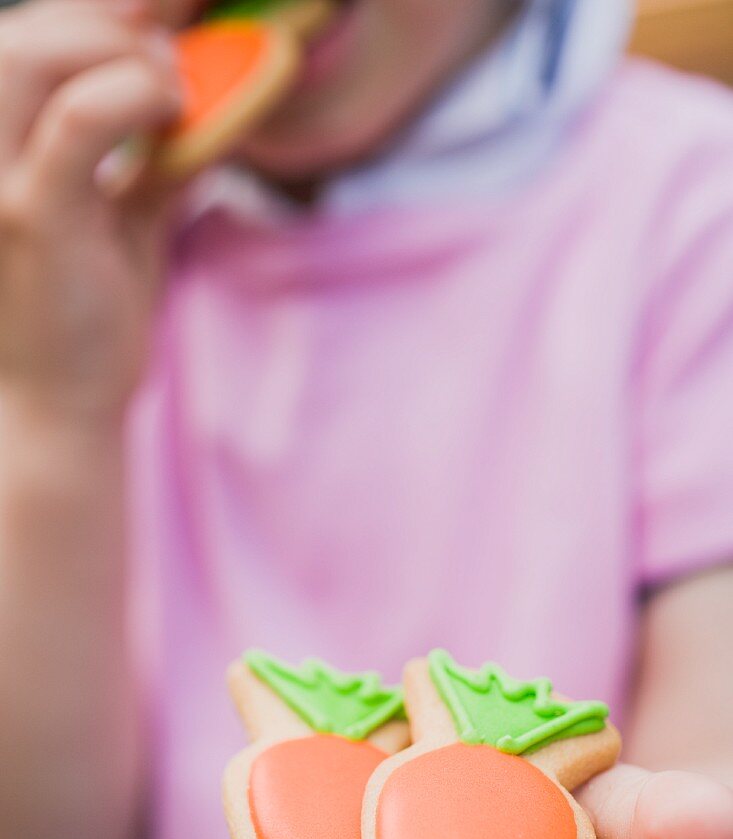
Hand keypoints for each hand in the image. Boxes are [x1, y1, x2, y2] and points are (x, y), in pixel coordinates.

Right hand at [0, 0, 189, 418]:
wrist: (59, 409)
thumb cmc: (86, 323)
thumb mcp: (125, 228)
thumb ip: (156, 169)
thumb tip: (213, 116)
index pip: (31, 45)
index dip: (100, 14)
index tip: (171, 8)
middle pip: (25, 34)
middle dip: (111, 19)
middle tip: (181, 36)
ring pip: (32, 55)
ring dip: (115, 50)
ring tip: (173, 85)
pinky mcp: (28, 219)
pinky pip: (77, 125)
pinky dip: (130, 99)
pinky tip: (172, 111)